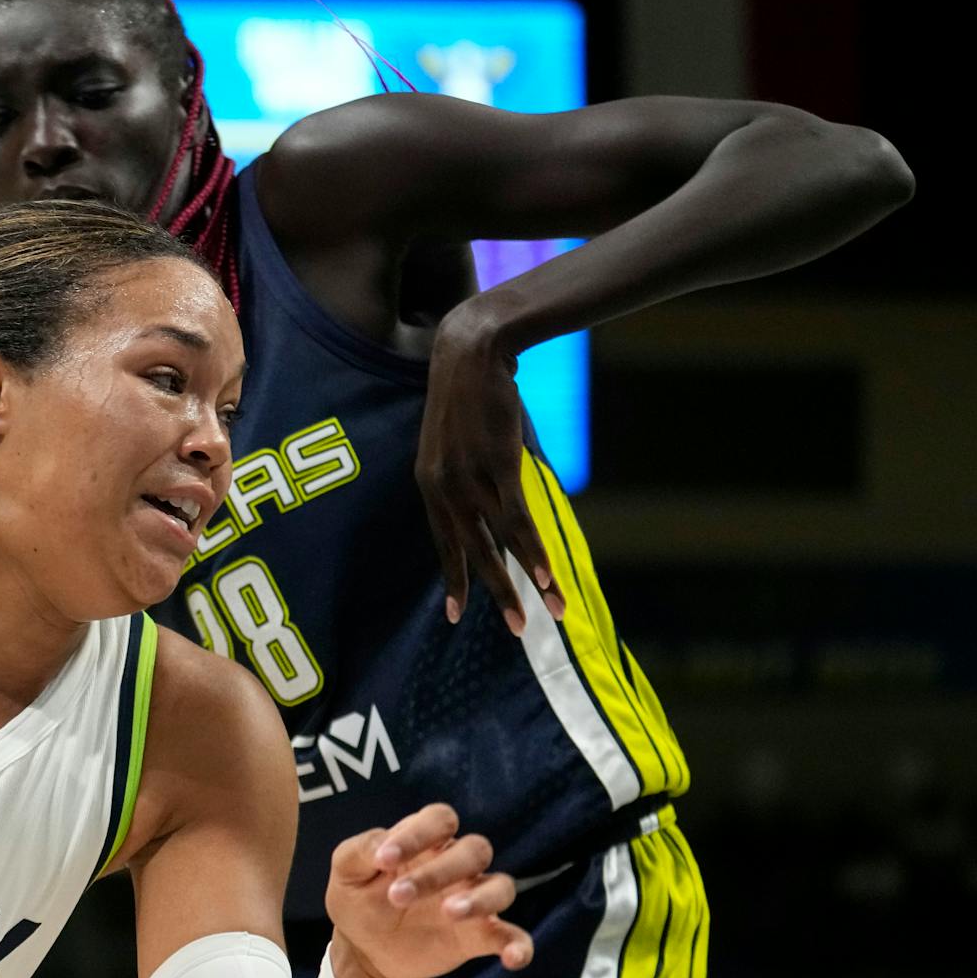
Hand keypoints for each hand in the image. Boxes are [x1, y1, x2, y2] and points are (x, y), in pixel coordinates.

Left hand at [323, 803, 531, 977]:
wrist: (366, 950)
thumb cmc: (359, 899)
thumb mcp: (346, 873)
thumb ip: (358, 852)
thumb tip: (381, 847)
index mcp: (425, 841)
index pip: (439, 819)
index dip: (417, 833)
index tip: (384, 859)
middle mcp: (456, 865)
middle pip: (473, 850)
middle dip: (439, 870)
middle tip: (398, 895)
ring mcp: (473, 899)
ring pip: (500, 886)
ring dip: (479, 899)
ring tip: (449, 913)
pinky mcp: (481, 935)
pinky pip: (513, 935)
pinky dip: (519, 944)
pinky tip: (513, 959)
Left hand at [413, 299, 566, 634]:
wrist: (473, 348)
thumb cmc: (470, 395)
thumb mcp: (456, 440)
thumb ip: (464, 475)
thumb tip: (485, 498)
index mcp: (429, 485)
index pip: (443, 542)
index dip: (453, 578)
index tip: (456, 614)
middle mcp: (442, 488)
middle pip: (471, 552)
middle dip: (493, 594)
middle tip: (515, 629)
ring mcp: (468, 477)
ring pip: (499, 542)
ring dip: (526, 580)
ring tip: (547, 612)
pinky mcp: (497, 464)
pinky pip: (517, 518)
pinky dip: (533, 549)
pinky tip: (547, 575)